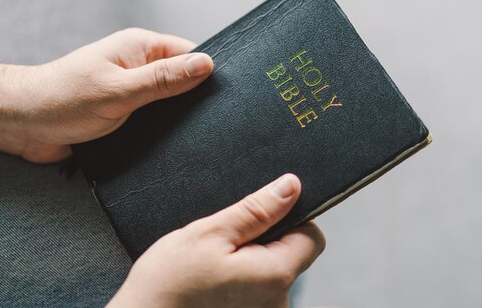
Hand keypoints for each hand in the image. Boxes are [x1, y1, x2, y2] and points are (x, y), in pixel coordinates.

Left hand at [0, 28, 213, 161]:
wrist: (22, 123)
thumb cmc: (62, 99)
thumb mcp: (119, 90)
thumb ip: (163, 79)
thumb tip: (206, 65)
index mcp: (139, 48)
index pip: (190, 53)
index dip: (209, 71)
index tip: (228, 92)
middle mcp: (138, 66)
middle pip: (183, 78)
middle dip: (196, 97)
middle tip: (214, 119)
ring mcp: (132, 90)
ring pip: (170, 102)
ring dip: (178, 117)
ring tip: (195, 133)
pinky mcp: (125, 113)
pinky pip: (154, 118)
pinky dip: (163, 129)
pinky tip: (173, 143)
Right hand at [107, 173, 325, 307]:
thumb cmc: (168, 283)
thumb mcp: (211, 233)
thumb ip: (257, 210)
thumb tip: (291, 186)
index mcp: (275, 276)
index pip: (312, 238)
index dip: (291, 219)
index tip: (260, 218)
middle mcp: (278, 302)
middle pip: (292, 255)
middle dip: (266, 240)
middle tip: (227, 242)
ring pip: (272, 272)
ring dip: (252, 261)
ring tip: (217, 263)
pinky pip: (258, 289)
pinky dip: (243, 280)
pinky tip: (215, 281)